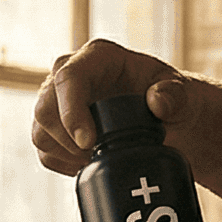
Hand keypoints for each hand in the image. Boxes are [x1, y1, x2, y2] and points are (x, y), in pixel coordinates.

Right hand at [32, 36, 191, 176]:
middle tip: (99, 155)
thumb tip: (157, 103)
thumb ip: (174, 95)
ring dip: (67, 154)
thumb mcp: (181, 92)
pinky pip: (45, 151)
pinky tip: (89, 164)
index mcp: (97, 57)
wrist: (164, 115)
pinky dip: (65, 164)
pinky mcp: (54, 126)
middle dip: (69, 140)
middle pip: (45, 108)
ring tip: (98, 159)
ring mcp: (57, 100)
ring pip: (40, 132)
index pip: (68, 78)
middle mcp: (69, 73)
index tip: (89, 141)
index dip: (72, 111)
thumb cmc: (169, 96)